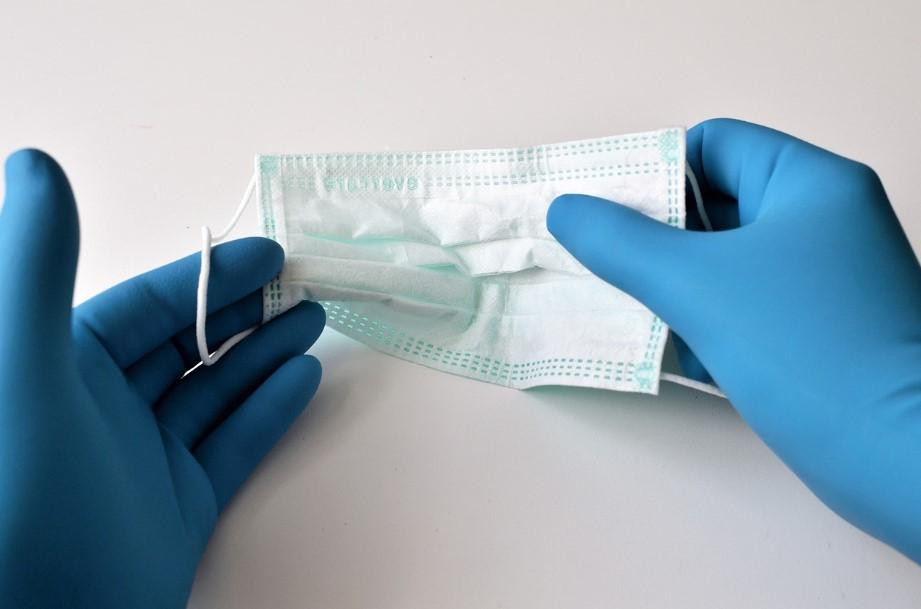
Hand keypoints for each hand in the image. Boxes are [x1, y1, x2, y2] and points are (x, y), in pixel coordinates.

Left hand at [0, 150, 324, 606]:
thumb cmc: (21, 496)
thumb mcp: (24, 372)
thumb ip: (36, 270)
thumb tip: (37, 164)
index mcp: (60, 367)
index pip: (146, 306)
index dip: (206, 277)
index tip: (266, 255)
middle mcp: (102, 408)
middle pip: (187, 344)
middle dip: (244, 312)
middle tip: (303, 285)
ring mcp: (144, 460)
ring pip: (216, 390)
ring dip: (265, 352)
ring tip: (315, 319)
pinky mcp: (180, 507)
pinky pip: (232, 446)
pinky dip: (269, 411)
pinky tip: (305, 377)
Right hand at [547, 118, 920, 563]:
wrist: (902, 462)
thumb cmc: (804, 349)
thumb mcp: (698, 286)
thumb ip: (622, 244)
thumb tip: (566, 209)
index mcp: (810, 183)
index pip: (715, 145)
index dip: (652, 169)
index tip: (597, 207)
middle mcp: (821, 222)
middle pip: (714, 206)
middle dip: (649, 235)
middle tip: (589, 257)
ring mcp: (820, 283)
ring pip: (722, 264)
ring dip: (666, 284)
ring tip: (608, 303)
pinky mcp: (813, 336)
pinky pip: (739, 309)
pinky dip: (697, 323)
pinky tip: (654, 348)